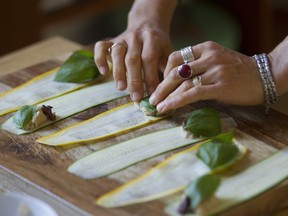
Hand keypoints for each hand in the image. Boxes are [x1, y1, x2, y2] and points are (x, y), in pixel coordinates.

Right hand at [94, 24, 171, 101]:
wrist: (147, 23)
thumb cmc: (158, 45)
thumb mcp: (167, 53)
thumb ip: (167, 69)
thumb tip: (165, 91)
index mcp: (152, 39)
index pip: (149, 59)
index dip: (150, 77)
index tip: (152, 94)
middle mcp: (135, 36)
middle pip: (133, 58)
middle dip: (134, 80)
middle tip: (136, 97)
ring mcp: (121, 38)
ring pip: (117, 53)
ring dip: (118, 72)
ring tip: (121, 88)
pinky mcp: (110, 40)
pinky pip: (101, 47)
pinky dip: (100, 59)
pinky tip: (104, 72)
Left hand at [149, 41, 263, 112]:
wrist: (265, 76)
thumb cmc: (239, 71)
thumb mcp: (218, 59)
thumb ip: (200, 65)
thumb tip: (178, 80)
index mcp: (206, 48)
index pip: (176, 56)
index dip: (165, 71)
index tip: (160, 83)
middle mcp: (209, 56)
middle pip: (176, 71)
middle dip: (161, 86)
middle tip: (152, 98)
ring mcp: (214, 70)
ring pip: (182, 83)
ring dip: (166, 96)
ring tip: (157, 106)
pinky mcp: (220, 86)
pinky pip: (192, 93)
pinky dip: (177, 101)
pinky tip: (167, 108)